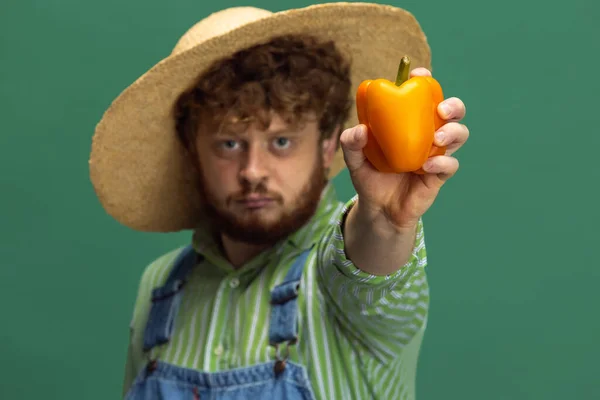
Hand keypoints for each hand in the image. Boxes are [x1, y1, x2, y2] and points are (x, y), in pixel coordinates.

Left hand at [340, 67, 468, 230]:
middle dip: (453, 105)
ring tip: (438, 138)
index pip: (423, 95)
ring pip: (459, 134)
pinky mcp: (438, 175)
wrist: (378, 210)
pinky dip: (442, 163)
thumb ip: (351, 143)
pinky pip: (450, 165)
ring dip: (454, 131)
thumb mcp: (354, 160)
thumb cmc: (369, 177)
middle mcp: (427, 134)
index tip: (418, 74)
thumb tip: (361, 130)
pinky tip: (425, 166)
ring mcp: (436, 153)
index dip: (424, 80)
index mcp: (409, 122)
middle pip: (451, 111)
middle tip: (441, 109)